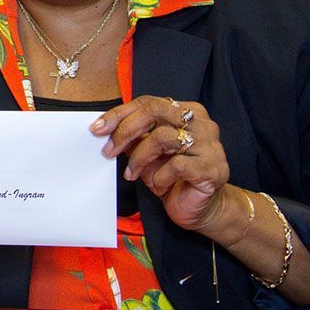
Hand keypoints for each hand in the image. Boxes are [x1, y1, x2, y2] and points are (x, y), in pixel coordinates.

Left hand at [91, 95, 229, 230]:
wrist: (200, 207)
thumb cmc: (172, 176)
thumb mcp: (147, 153)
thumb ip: (132, 137)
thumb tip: (104, 128)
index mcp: (186, 111)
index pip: (147, 102)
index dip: (119, 114)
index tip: (98, 128)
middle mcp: (201, 123)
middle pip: (154, 111)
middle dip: (125, 130)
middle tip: (109, 150)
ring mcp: (209, 144)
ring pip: (162, 137)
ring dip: (139, 157)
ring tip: (132, 173)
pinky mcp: (212, 168)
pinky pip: (176, 165)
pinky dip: (160, 176)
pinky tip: (158, 184)